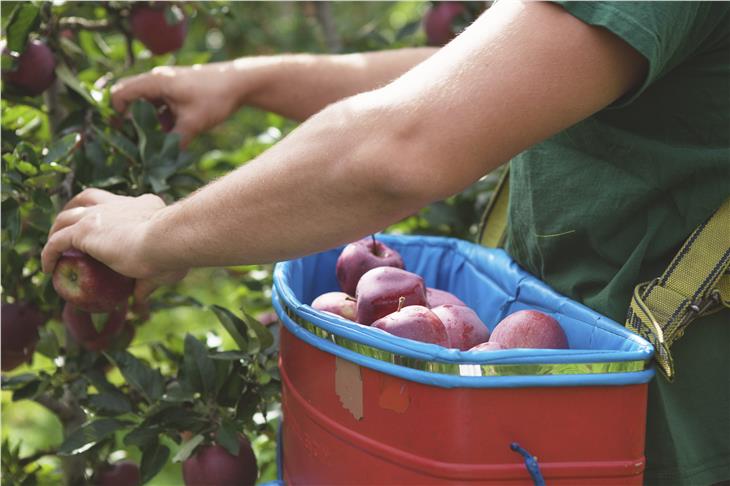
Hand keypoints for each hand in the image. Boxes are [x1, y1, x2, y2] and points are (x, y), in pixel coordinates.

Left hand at [42, 189, 186, 300]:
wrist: (166, 242)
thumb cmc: (174, 254)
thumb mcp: (165, 269)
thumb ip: (148, 283)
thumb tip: (140, 300)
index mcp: (145, 206)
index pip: (125, 205)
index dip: (115, 215)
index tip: (111, 232)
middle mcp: (121, 204)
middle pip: (91, 198)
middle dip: (78, 209)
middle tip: (72, 228)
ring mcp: (100, 214)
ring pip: (69, 215)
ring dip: (58, 228)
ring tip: (53, 244)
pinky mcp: (84, 230)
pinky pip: (58, 241)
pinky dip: (49, 253)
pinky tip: (47, 268)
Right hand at [111, 64, 242, 146]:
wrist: (239, 83)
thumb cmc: (215, 98)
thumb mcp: (193, 124)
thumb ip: (174, 142)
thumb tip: (160, 161)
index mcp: (155, 82)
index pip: (120, 94)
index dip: (116, 114)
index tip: (123, 134)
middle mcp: (157, 80)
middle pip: (130, 99)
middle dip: (130, 120)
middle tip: (135, 140)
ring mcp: (167, 84)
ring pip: (146, 104)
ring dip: (148, 121)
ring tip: (155, 140)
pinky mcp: (176, 90)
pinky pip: (160, 105)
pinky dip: (161, 118)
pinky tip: (172, 132)